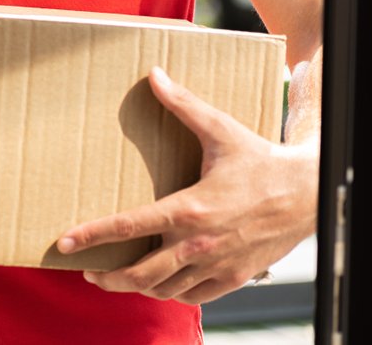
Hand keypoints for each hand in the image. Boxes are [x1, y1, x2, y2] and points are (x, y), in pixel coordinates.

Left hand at [56, 66, 317, 303]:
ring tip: (117, 279)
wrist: (307, 194)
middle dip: (108, 278)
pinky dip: (171, 294)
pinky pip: (194, 297)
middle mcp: (199, 243)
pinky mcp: (234, 277)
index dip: (92, 235)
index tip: (65, 243)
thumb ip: (182, 104)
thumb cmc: (259, 160)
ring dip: (137, 288)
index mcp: (189, 208)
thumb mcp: (220, 129)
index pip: (129, 227)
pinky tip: (158, 285)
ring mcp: (217, 265)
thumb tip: (153, 75)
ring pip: (165, 290)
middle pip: (141, 273)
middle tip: (87, 274)